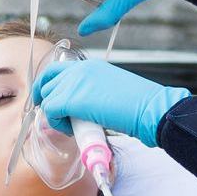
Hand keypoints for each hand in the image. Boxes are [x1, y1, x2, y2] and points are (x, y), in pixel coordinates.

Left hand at [34, 60, 187, 147]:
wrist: (151, 110)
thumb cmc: (139, 107)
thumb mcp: (111, 91)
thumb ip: (92, 93)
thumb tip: (77, 108)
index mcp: (91, 65)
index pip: (58, 69)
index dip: (51, 85)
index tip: (51, 100)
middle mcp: (80, 69)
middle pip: (48, 79)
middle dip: (45, 98)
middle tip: (53, 115)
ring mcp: (75, 82)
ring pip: (48, 97)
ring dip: (55, 114)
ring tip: (72, 126)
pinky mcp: (72, 99)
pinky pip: (50, 111)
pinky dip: (57, 123)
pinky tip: (73, 130)